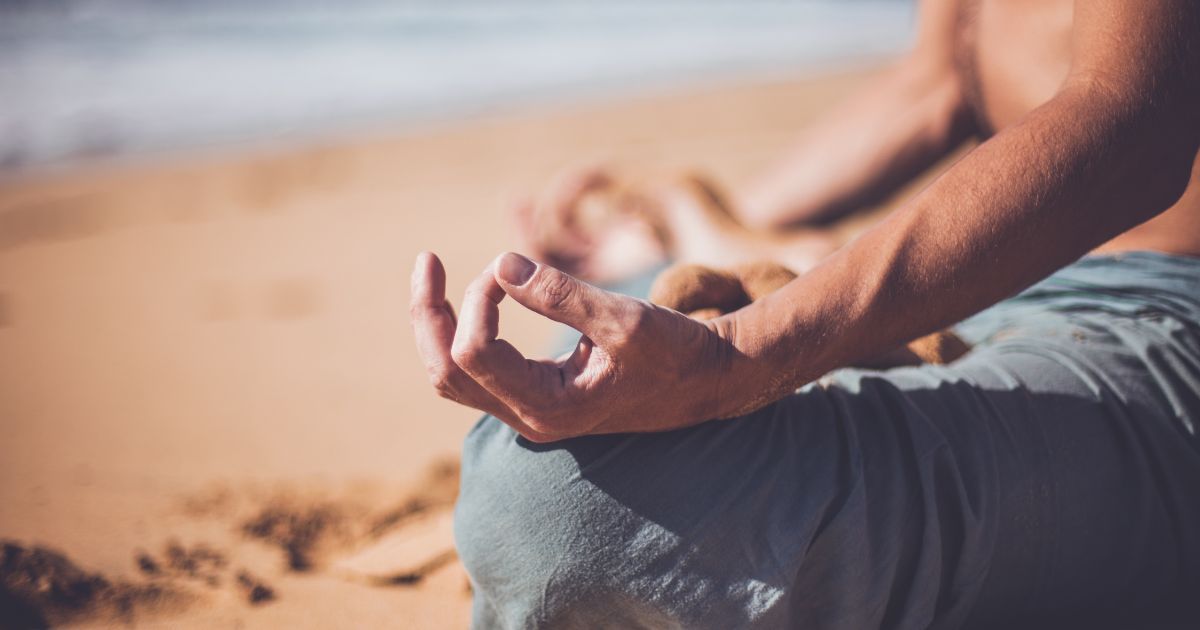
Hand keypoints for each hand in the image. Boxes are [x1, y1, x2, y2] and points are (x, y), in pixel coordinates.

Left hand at [410, 251, 738, 441]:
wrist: (711, 379)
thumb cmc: (677, 350)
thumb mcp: (625, 318)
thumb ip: (561, 295)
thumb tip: (500, 264)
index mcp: (548, 406)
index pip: (473, 353)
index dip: (479, 299)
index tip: (512, 266)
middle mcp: (530, 417)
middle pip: (445, 373)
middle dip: (430, 313)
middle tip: (426, 259)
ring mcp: (531, 411)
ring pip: (454, 375)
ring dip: (440, 324)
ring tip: (433, 272)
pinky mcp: (538, 396)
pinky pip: (477, 370)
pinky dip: (464, 330)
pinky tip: (474, 295)